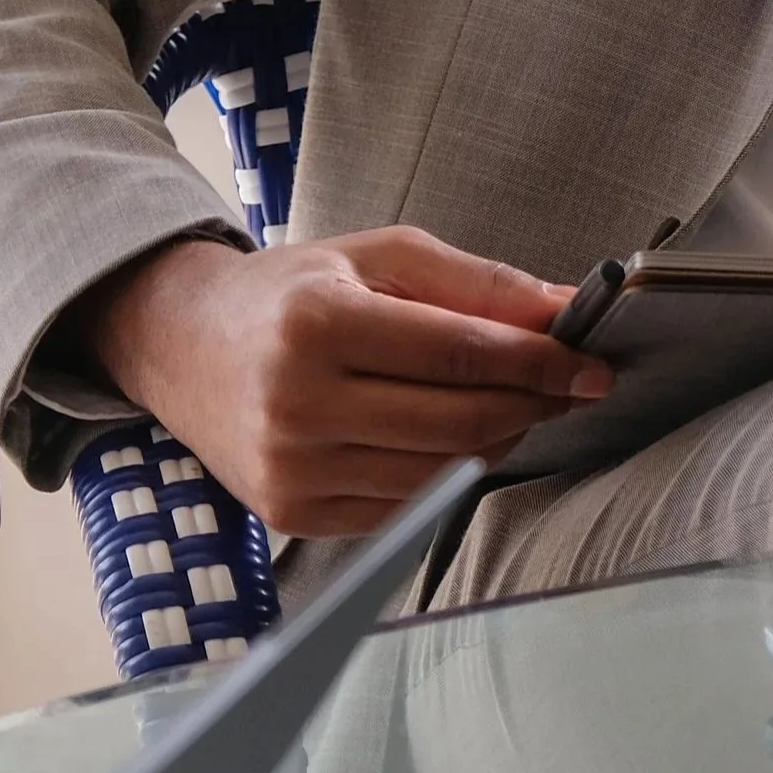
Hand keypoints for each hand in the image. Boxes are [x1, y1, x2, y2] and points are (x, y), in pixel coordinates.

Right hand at [64, 227, 609, 537]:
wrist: (182, 345)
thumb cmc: (293, 292)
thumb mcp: (381, 257)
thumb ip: (479, 283)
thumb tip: (566, 310)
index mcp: (318, 324)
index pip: (459, 354)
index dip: (538, 364)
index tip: (590, 365)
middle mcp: (298, 404)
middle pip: (460, 421)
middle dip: (532, 405)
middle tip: (567, 387)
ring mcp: (291, 469)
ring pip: (442, 472)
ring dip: (499, 440)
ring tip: (514, 404)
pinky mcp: (293, 514)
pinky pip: (406, 507)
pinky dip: (449, 474)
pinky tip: (457, 438)